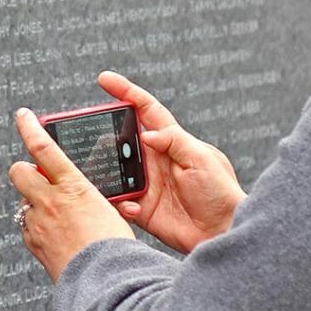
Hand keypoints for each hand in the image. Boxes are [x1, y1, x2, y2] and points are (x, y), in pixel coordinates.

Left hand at [9, 108, 134, 281]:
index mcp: (72, 186)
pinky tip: (56, 235)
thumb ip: (93, 195)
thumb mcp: (111, 209)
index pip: (43, 147)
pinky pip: (28, 227)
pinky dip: (38, 227)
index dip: (29, 127)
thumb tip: (89, 192)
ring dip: (36, 203)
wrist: (104, 283)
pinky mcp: (34, 244)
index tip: (23, 116)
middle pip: (19, 172)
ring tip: (59, 215)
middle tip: (41, 177)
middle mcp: (49, 202)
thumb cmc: (114, 248)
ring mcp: (38, 224)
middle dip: (26, 170)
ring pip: (24, 202)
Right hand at [98, 71, 245, 253]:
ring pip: (115, 169)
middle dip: (104, 135)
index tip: (105, 80)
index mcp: (171, 141)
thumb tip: (146, 133)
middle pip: (122, 139)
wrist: (223, 231)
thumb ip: (174, 141)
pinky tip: (130, 206)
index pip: (145, 109)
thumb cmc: (220, 192)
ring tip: (99, 170)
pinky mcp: (142, 207)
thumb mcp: (202, 158)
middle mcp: (155, 159)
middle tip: (88, 134)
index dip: (126, 92)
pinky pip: (120, 201)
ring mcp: (146, 183)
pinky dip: (120, 203)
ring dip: (105, 169)